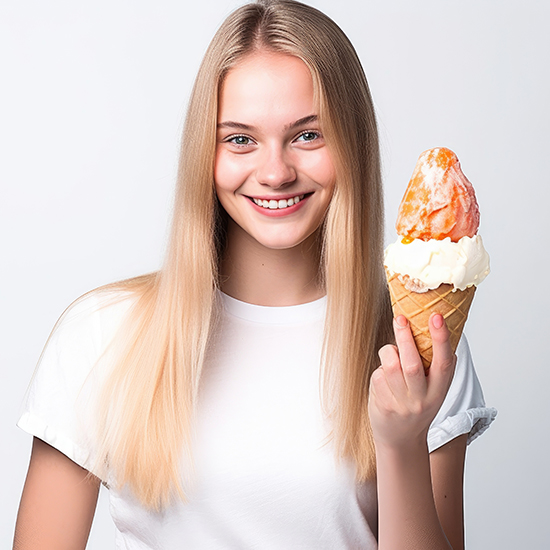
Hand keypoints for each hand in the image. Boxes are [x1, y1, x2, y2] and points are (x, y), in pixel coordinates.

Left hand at [368, 313, 456, 449]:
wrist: (401, 440)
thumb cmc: (418, 404)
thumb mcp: (433, 389)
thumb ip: (435, 366)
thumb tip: (437, 326)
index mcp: (440, 391)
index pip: (444, 363)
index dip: (441, 338)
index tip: (436, 316)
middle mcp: (422, 399)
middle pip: (412, 364)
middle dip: (405, 337)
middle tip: (400, 318)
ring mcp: (402, 404)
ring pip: (390, 366)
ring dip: (388, 352)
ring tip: (390, 351)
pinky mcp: (383, 405)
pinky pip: (378, 376)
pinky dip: (379, 370)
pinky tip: (384, 378)